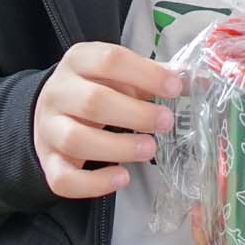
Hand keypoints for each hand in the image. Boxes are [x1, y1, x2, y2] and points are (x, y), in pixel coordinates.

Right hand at [32, 42, 181, 198]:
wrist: (52, 111)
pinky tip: (122, 178)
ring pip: (76, 140)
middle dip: (136, 114)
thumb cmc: (96, 90)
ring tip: (149, 149)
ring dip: (118, 147)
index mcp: (78, 61)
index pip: (110, 60)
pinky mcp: (48, 162)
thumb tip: (196, 80)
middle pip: (92, 101)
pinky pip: (63, 179)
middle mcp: (58, 92)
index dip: (146, 74)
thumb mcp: (120, 75)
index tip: (175, 89)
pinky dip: (93, 183)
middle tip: (166, 123)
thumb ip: (154, 77)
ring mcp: (48, 128)